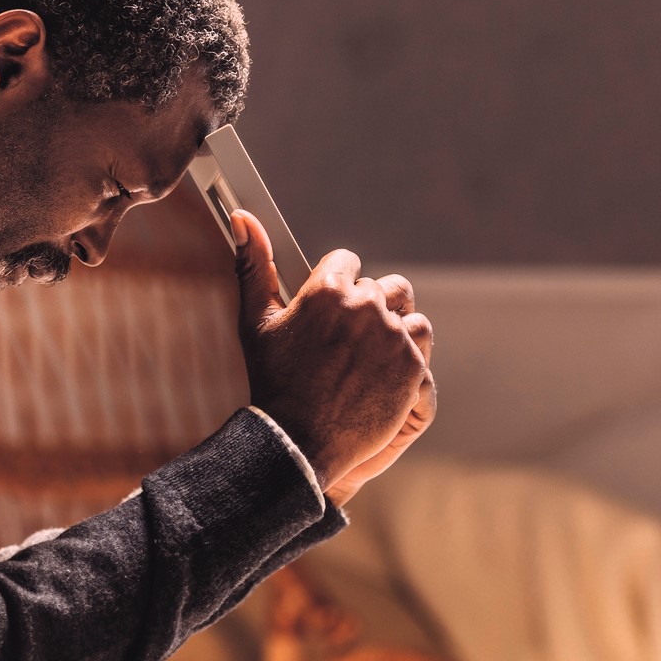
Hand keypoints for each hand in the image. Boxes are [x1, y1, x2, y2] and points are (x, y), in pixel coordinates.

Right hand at [230, 210, 433, 504]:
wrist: (297, 442)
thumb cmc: (273, 381)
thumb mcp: (257, 322)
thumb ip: (254, 266)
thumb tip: (241, 218)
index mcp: (328, 289)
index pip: (348, 262)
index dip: (337, 286)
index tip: (329, 312)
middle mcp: (365, 306)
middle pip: (383, 287)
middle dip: (367, 309)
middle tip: (345, 344)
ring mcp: (392, 336)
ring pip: (408, 314)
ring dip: (394, 328)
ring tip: (370, 356)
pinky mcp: (412, 365)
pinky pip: (419, 344)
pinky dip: (404, 358)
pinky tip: (380, 376)